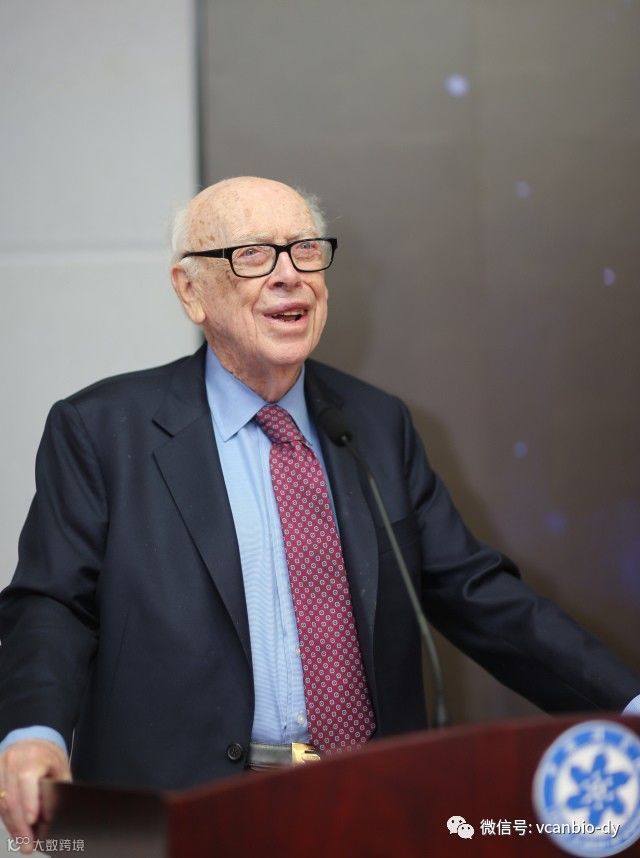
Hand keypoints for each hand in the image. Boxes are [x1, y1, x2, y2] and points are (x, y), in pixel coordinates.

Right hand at [0, 740, 70, 854]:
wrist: (32, 741)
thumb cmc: (48, 757)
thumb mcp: (59, 768)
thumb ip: (57, 789)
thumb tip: (54, 815)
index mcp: (33, 756)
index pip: (27, 779)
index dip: (29, 801)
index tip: (32, 820)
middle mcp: (13, 761)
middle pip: (12, 796)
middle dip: (20, 824)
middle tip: (28, 844)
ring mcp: (0, 768)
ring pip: (2, 802)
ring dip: (12, 825)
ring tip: (22, 841)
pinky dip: (6, 818)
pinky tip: (14, 831)